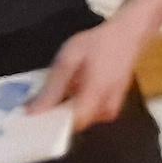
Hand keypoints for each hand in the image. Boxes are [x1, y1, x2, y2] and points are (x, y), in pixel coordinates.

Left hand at [36, 15, 155, 129]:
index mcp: (95, 95)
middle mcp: (106, 109)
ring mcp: (111, 110)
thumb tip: (34, 112)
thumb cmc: (98, 43)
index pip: (69, 125)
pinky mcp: (112, 108)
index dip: (49, 124)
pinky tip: (72, 90)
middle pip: (73, 125)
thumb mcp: (69, 59)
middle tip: (40, 102)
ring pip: (81, 121)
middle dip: (55, 115)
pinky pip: (89, 115)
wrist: (128, 36)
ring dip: (66, 110)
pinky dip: (77, 106)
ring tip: (58, 91)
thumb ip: (53, 88)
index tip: (33, 118)